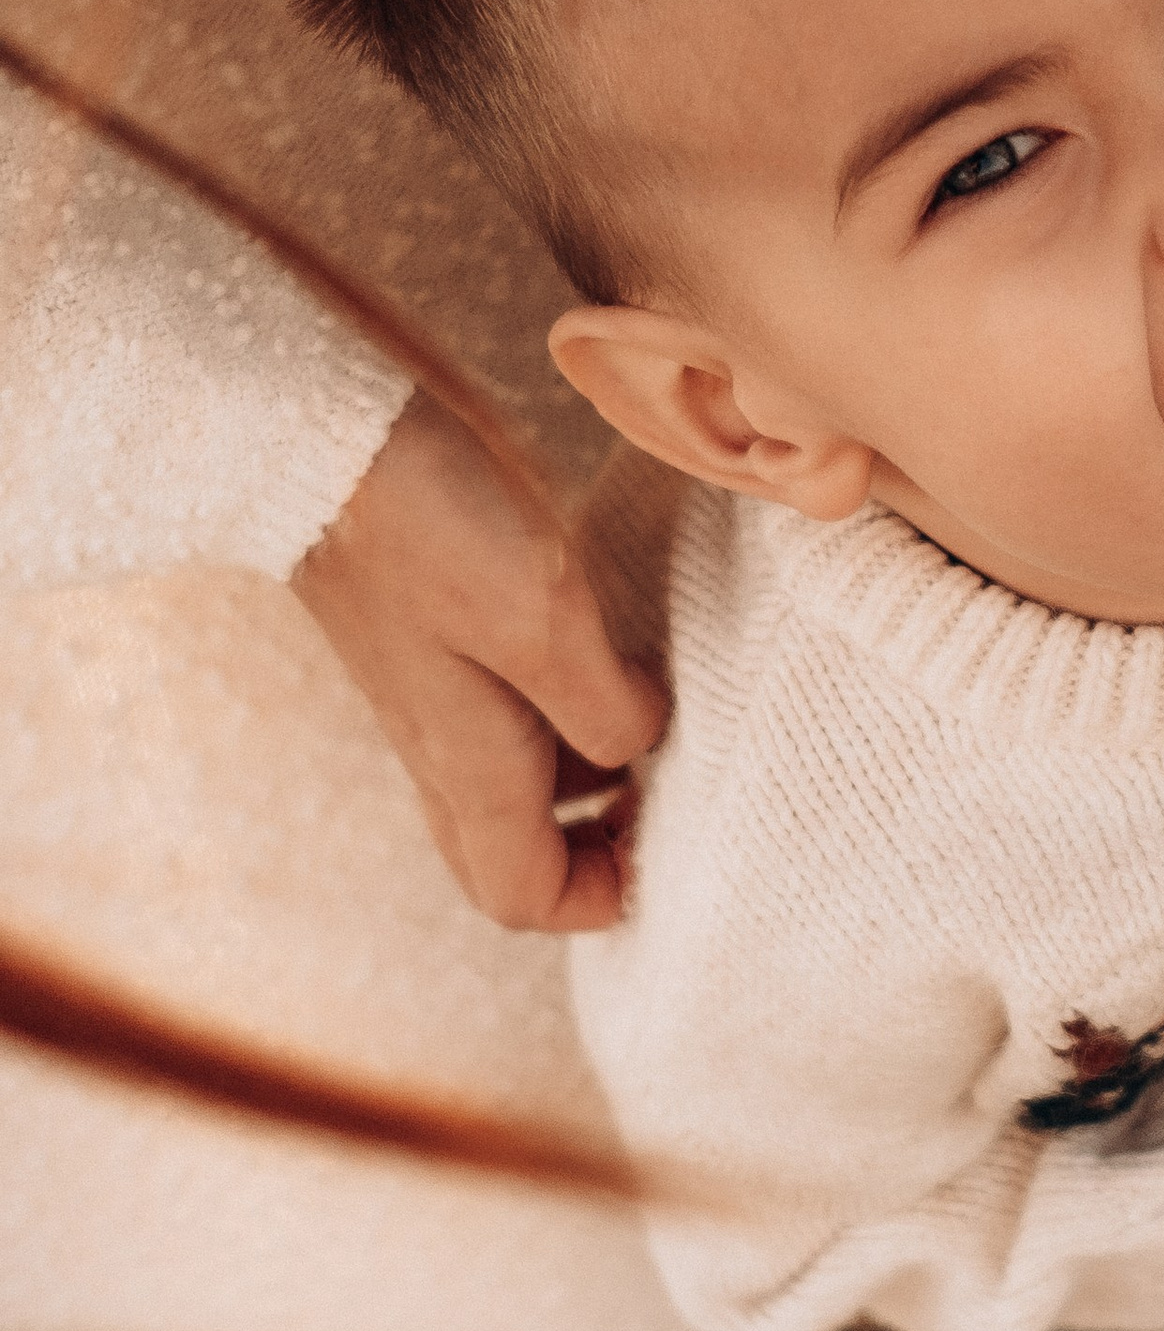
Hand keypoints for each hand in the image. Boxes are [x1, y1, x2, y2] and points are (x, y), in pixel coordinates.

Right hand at [292, 393, 667, 932]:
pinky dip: (566, 704)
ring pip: (517, 778)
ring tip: (668, 714)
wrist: (320, 433)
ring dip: (590, 772)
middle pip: (516, 852)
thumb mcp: (544, 622)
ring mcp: (433, 692)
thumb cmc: (428, 524)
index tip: (674, 842)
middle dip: (598, 847)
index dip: (604, 897)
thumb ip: (603, 705)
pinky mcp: (433, 635)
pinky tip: (615, 645)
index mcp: (470, 769)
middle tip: (677, 791)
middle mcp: (445, 748)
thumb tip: (643, 742)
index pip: (524, 897)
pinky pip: (506, 708)